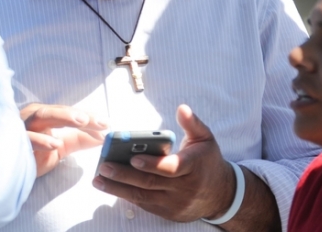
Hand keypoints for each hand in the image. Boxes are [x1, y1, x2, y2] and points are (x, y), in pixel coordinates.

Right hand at [22, 103, 106, 176]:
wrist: (11, 171)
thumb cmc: (33, 154)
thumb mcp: (61, 146)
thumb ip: (79, 140)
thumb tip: (103, 137)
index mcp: (43, 115)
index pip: (67, 112)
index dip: (87, 117)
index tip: (106, 125)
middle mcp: (32, 117)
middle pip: (55, 110)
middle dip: (76, 114)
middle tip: (96, 121)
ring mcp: (22, 128)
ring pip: (40, 116)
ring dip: (61, 117)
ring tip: (82, 122)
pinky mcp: (14, 142)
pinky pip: (26, 138)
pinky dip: (41, 140)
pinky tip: (55, 145)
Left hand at [92, 104, 235, 221]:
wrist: (222, 195)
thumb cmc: (207, 161)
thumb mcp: (205, 140)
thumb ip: (193, 124)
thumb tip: (182, 108)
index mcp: (193, 167)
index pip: (171, 168)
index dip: (152, 164)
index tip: (133, 159)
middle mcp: (184, 187)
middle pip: (151, 183)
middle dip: (125, 175)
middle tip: (104, 166)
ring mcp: (175, 202)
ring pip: (144, 196)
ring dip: (118, 188)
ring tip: (98, 179)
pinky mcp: (168, 212)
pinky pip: (144, 204)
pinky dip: (126, 196)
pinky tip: (109, 187)